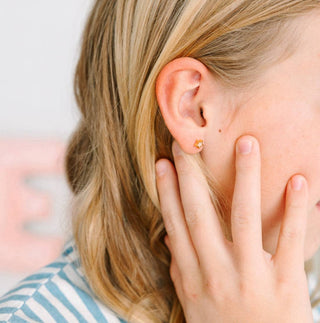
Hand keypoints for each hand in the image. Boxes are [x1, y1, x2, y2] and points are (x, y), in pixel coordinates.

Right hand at [155, 136, 312, 322]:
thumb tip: (171, 235)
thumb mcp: (193, 305)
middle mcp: (217, 272)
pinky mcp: (285, 284)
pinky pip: (290, 240)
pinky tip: (298, 179)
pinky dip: (295, 209)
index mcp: (194, 277)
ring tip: (247, 143)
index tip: (162, 164)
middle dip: (192, 176)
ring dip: (246, 178)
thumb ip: (182, 269)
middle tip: (188, 143)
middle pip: (200, 215)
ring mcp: (251, 276)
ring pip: (245, 217)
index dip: (166, 192)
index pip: (176, 224)